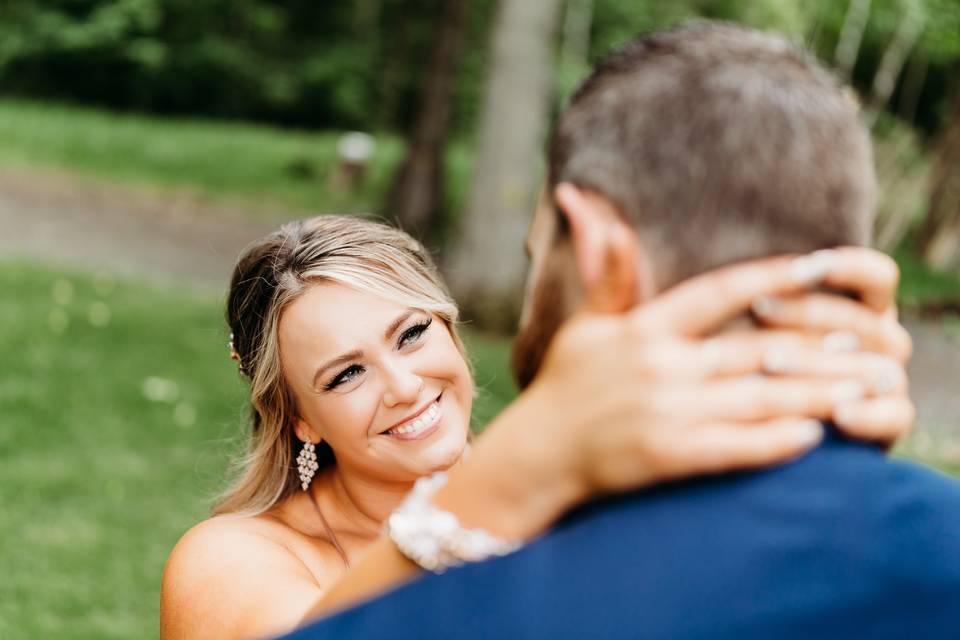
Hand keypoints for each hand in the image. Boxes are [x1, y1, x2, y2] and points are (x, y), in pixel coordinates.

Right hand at [443, 248, 913, 542]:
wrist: (538, 454)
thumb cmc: (566, 385)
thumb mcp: (586, 325)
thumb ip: (606, 271)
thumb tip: (597, 208)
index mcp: (645, 328)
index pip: (721, 292)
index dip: (775, 277)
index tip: (824, 266)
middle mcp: (659, 365)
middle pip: (757, 348)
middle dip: (819, 343)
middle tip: (868, 339)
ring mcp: (665, 411)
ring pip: (759, 397)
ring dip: (816, 392)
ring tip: (863, 387)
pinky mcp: (667, 456)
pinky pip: (736, 446)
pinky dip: (779, 440)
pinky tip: (816, 434)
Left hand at [747, 252, 911, 444]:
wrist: (763, 426)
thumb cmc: (749, 360)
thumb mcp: (752, 326)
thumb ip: (764, 299)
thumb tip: (749, 283)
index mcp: (863, 306)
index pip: (877, 277)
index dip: (849, 268)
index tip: (803, 267)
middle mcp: (882, 339)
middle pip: (866, 321)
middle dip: (809, 313)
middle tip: (759, 310)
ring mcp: (890, 379)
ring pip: (875, 366)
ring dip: (823, 364)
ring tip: (773, 363)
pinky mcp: (892, 420)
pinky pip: (897, 415)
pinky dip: (870, 415)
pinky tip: (839, 413)